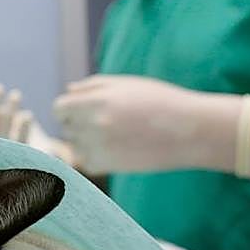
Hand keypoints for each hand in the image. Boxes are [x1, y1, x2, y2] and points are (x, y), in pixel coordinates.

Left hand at [0, 84, 74, 163]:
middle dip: (8, 113)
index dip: (23, 130)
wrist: (12, 162)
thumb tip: (62, 158)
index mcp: (16, 157)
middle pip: (1, 131)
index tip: (29, 115)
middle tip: (16, 95)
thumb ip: (51, 158)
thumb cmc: (32, 158)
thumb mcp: (43, 157)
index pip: (19, 144)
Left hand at [52, 75, 243, 174]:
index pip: (59, 108)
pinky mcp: (109, 166)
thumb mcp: (125, 83)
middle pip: (67, 127)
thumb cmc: (159, 100)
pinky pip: (87, 163)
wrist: (189, 129)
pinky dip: (96, 158)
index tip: (80, 110)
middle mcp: (94, 124)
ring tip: (114, 135)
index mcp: (96, 100)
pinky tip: (116, 149)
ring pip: (75, 146)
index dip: (68, 108)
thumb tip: (68, 91)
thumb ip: (92, 86)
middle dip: (78, 124)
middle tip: (104, 122)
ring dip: (86, 142)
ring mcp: (100, 147)